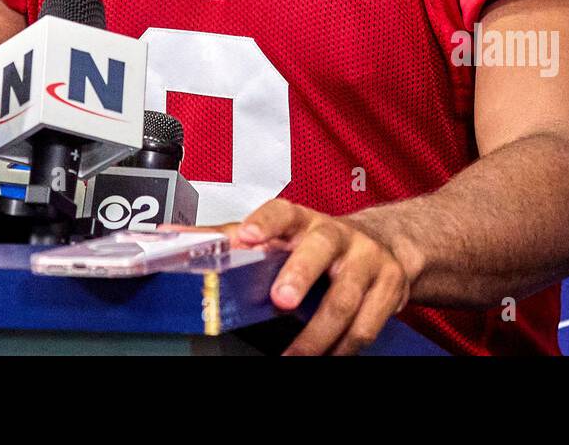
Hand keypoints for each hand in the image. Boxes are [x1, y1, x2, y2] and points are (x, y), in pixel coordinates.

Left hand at [223, 199, 411, 355]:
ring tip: (295, 356)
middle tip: (281, 299)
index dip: (264, 222)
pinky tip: (328, 356)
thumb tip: (178, 239)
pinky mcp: (390, 287)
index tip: (245, 236)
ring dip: (319, 333)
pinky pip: (366, 324)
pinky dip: (344, 348)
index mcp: (303, 220)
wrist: (385, 246)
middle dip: (300, 273)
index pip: (281, 212)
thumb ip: (233, 238)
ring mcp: (367, 259)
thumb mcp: (283, 236)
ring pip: (344, 297)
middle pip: (320, 248)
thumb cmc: (321, 244)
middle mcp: (338, 234)